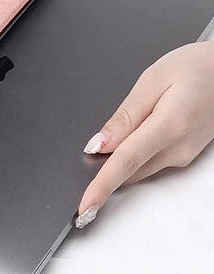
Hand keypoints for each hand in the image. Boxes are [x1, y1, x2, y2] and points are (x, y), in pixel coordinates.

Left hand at [76, 41, 213, 227]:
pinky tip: (122, 142)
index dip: (102, 186)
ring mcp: (184, 154)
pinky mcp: (184, 154)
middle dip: (102, 174)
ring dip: (116, 165)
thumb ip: (124, 116)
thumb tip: (98, 144)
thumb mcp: (151, 81)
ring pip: (138, 168)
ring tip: (99, 147)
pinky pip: (149, 161)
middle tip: (79, 170)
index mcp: (169, 126)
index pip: (126, 162)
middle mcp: (179, 148)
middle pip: (130, 170)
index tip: (85, 205)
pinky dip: (131, 158)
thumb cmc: (194, 68)